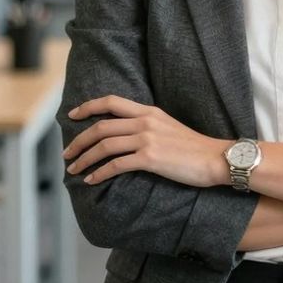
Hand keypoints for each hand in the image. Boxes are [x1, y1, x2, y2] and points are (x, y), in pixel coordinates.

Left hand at [63, 96, 228, 187]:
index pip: (111, 102)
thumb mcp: (168, 126)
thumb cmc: (194, 148)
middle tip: (66, 153)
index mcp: (149, 111)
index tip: (72, 115)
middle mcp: (145, 121)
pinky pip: (116, 165)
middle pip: (101, 127)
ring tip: (74, 168)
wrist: (215, 158)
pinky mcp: (150, 158)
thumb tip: (127, 135)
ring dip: (84, 158)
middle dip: (79, 140)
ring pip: (104, 146)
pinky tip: (92, 180)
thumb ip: (148, 126)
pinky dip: (99, 173)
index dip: (88, 107)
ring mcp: (147, 139)